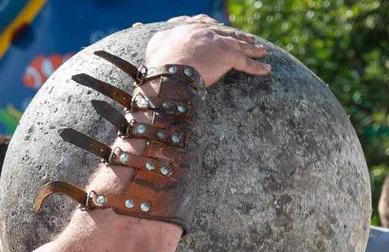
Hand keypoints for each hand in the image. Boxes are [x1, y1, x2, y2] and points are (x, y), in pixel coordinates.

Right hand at [145, 15, 269, 86]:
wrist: (169, 69)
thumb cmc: (159, 60)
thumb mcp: (155, 43)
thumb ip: (158, 37)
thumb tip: (140, 29)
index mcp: (190, 28)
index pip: (206, 25)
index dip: (215, 29)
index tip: (220, 30)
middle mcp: (207, 32)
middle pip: (227, 33)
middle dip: (238, 36)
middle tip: (248, 40)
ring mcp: (219, 43)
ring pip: (240, 45)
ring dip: (253, 49)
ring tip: (262, 52)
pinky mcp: (228, 57)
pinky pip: (246, 63)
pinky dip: (258, 67)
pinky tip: (267, 69)